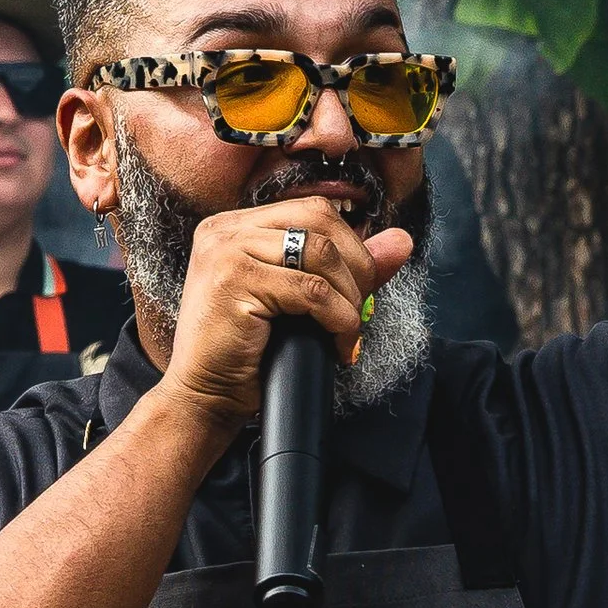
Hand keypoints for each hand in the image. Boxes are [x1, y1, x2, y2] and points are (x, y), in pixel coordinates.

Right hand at [160, 190, 413, 433]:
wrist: (206, 397)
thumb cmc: (248, 355)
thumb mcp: (299, 302)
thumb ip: (346, 267)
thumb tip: (401, 241)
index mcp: (236, 226)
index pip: (313, 210)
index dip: (351, 247)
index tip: (358, 292)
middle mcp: (225, 229)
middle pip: (321, 219)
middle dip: (357, 266)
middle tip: (358, 309)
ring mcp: (225, 250)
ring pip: (320, 253)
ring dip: (349, 297)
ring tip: (346, 331)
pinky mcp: (233, 280)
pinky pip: (311, 290)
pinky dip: (337, 318)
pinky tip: (337, 344)